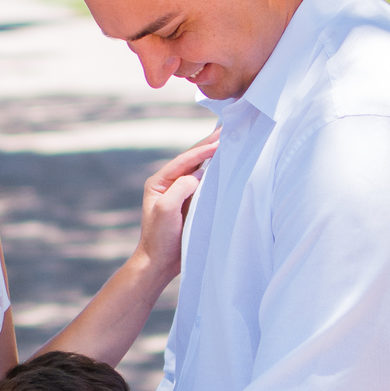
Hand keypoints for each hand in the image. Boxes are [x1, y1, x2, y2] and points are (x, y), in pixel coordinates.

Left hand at [134, 134, 218, 287]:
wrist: (159, 263)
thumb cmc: (159, 238)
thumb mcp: (166, 210)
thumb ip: (180, 188)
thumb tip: (198, 175)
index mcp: (159, 182)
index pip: (184, 160)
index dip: (203, 150)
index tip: (221, 139)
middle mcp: (169, 184)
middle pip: (192, 159)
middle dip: (210, 145)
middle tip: (228, 127)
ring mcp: (180, 193)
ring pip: (200, 169)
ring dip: (214, 156)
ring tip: (230, 140)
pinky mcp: (190, 203)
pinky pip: (206, 183)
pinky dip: (216, 172)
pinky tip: (228, 165)